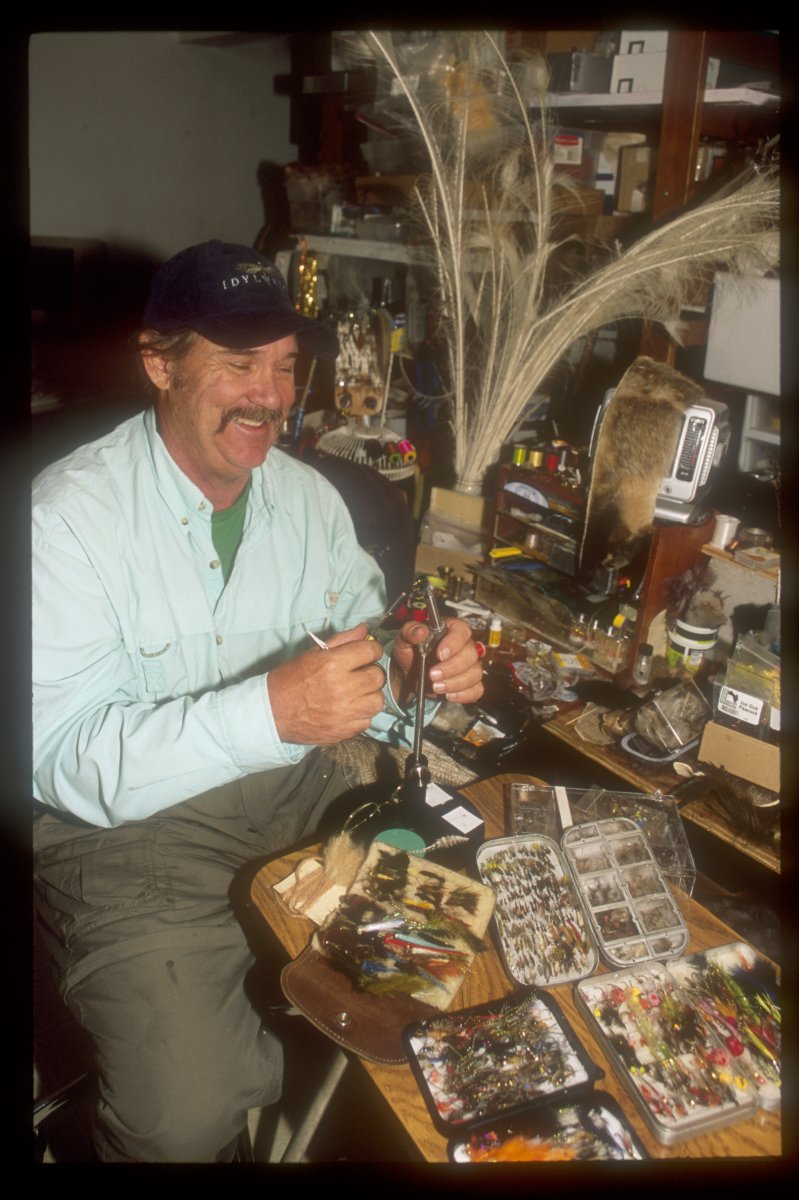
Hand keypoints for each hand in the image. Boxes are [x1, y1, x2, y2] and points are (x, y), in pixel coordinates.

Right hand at [267, 624, 384, 743]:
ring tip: (357, 692)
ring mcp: (343, 712)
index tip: (367, 653)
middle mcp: (341, 688)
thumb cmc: (290, 679)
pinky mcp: (344, 730)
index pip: (370, 651)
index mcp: (331, 664)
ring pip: (377, 700)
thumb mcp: (311, 654)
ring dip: (370, 694)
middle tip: (361, 673)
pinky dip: (361, 714)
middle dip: (372, 671)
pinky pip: (367, 720)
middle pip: (378, 676)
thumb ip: (341, 641)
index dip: (371, 649)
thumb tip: (364, 630)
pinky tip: (349, 709)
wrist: (272, 712)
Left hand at [390, 617, 483, 705]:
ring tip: (436, 687)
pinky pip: (476, 690)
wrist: (409, 674)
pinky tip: (449, 695)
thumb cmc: (411, 653)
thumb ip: (409, 632)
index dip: (453, 642)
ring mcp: (470, 666)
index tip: (440, 654)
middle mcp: (464, 646)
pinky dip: (463, 694)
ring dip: (455, 683)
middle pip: (470, 655)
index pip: (461, 630)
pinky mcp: (470, 684)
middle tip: (433, 674)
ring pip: (474, 674)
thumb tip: (420, 631)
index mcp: (451, 630)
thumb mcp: (404, 640)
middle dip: (451, 667)